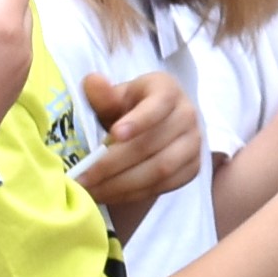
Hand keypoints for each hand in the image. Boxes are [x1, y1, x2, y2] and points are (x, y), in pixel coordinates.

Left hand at [74, 68, 201, 225]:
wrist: (157, 125)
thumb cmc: (132, 107)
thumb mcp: (117, 96)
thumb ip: (103, 94)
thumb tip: (93, 82)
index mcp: (168, 90)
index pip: (158, 105)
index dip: (138, 121)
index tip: (114, 134)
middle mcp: (187, 116)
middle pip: (152, 144)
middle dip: (114, 163)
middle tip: (84, 176)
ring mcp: (194, 144)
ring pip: (160, 170)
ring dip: (122, 184)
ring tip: (93, 191)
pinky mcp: (192, 168)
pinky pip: (164, 186)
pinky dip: (134, 194)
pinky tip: (110, 195)